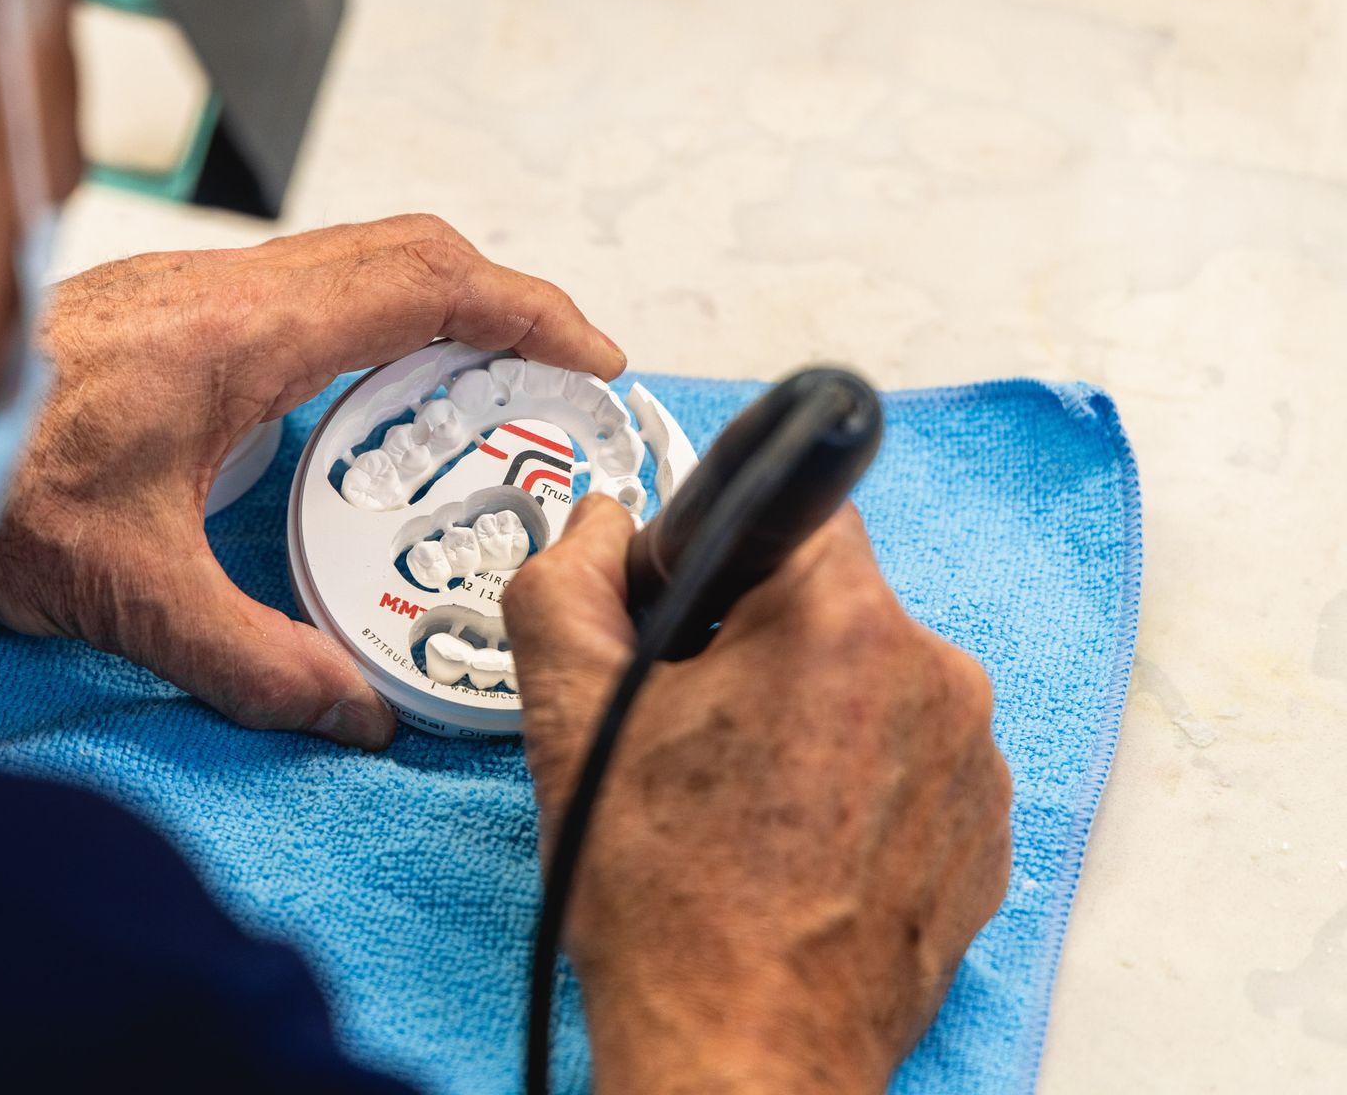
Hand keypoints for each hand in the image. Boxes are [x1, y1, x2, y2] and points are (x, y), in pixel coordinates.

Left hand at [0, 215, 624, 749]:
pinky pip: (304, 286)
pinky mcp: (166, 309)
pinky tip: (360, 406)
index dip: (529, 309)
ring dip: (435, 307)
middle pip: (408, 250)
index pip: (427, 283)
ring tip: (477, 393)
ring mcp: (194, 288)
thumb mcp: (133, 594)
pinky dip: (369, 322)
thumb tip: (350, 714)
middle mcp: (226, 289)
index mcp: (243, 333)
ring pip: (355, 258)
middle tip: (555, 376)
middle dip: (503, 299)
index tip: (591, 355)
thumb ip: (253, 663)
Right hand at [505, 498, 1011, 1093]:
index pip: (789, 508)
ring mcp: (972, 762)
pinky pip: (908, 758)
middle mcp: (936, 676)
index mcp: (844, 622)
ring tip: (734, 802)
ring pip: (867, 682)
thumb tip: (595, 526)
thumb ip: (565, 582)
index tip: (678, 614)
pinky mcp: (983, 832)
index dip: (712, 552)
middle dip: (751, 642)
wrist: (744, 1052)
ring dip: (803, 713)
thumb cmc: (668, 902)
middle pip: (828, 601)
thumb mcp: (568, 715)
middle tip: (682, 728)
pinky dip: (849, 779)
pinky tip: (786, 839)